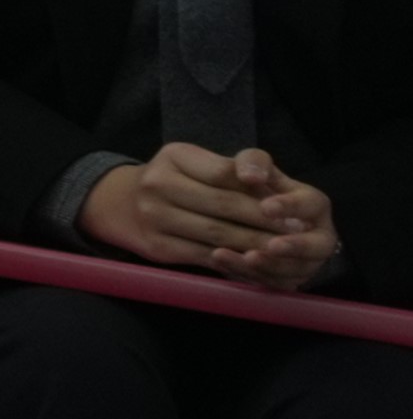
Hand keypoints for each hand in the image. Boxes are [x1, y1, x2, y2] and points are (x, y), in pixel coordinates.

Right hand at [81, 142, 337, 284]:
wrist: (122, 204)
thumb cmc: (175, 179)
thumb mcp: (197, 160)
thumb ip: (234, 167)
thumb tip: (265, 182)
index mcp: (174, 156)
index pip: (225, 173)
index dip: (260, 191)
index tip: (291, 207)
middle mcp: (158, 184)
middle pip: (223, 205)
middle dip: (264, 221)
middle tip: (296, 232)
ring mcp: (154, 218)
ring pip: (216, 234)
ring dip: (255, 243)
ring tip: (283, 248)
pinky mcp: (157, 247)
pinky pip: (203, 256)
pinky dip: (234, 260)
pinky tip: (256, 261)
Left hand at [210, 145, 344, 289]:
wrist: (254, 220)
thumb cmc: (260, 191)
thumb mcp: (259, 171)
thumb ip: (254, 163)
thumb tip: (249, 174)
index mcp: (313, 206)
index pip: (310, 205)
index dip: (290, 207)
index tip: (266, 207)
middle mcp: (317, 237)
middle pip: (316, 247)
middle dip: (294, 247)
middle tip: (271, 245)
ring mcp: (304, 262)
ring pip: (292, 269)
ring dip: (268, 265)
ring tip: (243, 256)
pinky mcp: (285, 279)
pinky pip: (271, 282)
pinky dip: (249, 275)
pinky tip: (223, 262)